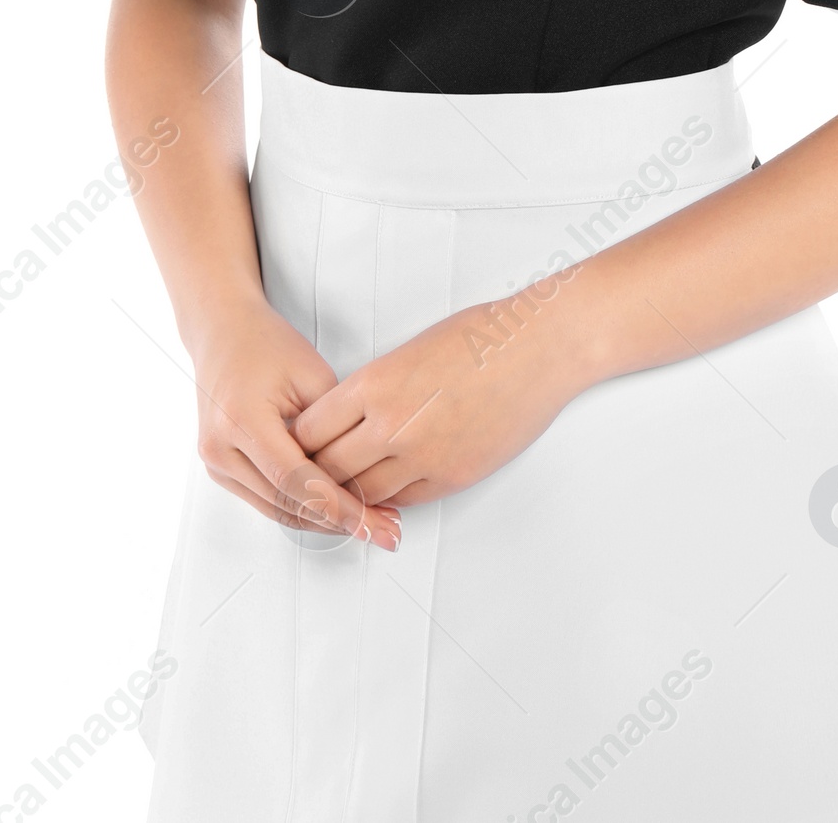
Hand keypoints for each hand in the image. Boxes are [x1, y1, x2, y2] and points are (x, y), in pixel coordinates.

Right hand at [188, 296, 401, 548]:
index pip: (296, 480)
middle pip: (285, 503)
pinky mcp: (220, 468)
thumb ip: (332, 427)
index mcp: (242, 420)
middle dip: (337, 520)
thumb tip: (360, 472)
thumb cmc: (265, 344)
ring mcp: (215, 462)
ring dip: (320, 520)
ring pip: (275, 510)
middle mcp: (221, 448)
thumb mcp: (312, 375)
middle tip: (380, 527)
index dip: (338, 506)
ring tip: (366, 521)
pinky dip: (300, 506)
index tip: (372, 521)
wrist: (223, 332)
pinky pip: (264, 499)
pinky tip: (333, 508)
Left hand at [292, 294, 588, 507]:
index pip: (310, 430)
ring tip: (346, 487)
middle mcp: (392, 425)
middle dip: (315, 474)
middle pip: (328, 469)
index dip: (300, 442)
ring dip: (351, 492)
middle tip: (311, 475)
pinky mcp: (453, 477)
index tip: (299, 444)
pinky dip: (389, 498)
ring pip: (363, 493)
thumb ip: (374, 386)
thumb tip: (350, 414)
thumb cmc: (482, 336)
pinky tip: (386, 487)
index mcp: (376, 383)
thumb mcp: (410, 350)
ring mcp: (423, 456)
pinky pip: (403, 500)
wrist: (538, 348)